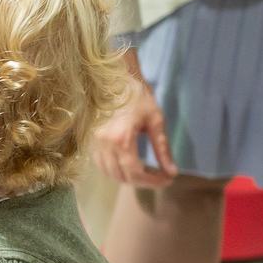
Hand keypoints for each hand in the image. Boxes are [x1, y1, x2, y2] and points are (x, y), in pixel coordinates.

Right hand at [93, 49, 177, 187]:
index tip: (167, 180)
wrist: (115, 80)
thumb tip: (171, 172)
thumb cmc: (138, 97)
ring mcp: (94, 143)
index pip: (135, 172)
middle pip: (121, 176)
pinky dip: (115, 171)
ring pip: (109, 173)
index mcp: (121, 139)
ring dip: (127, 179)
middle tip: (160, 178)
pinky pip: (101, 165)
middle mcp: (104, 144)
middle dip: (142, 182)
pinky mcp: (91, 142)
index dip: (152, 181)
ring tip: (146, 174)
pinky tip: (129, 166)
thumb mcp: (156, 121)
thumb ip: (162, 149)